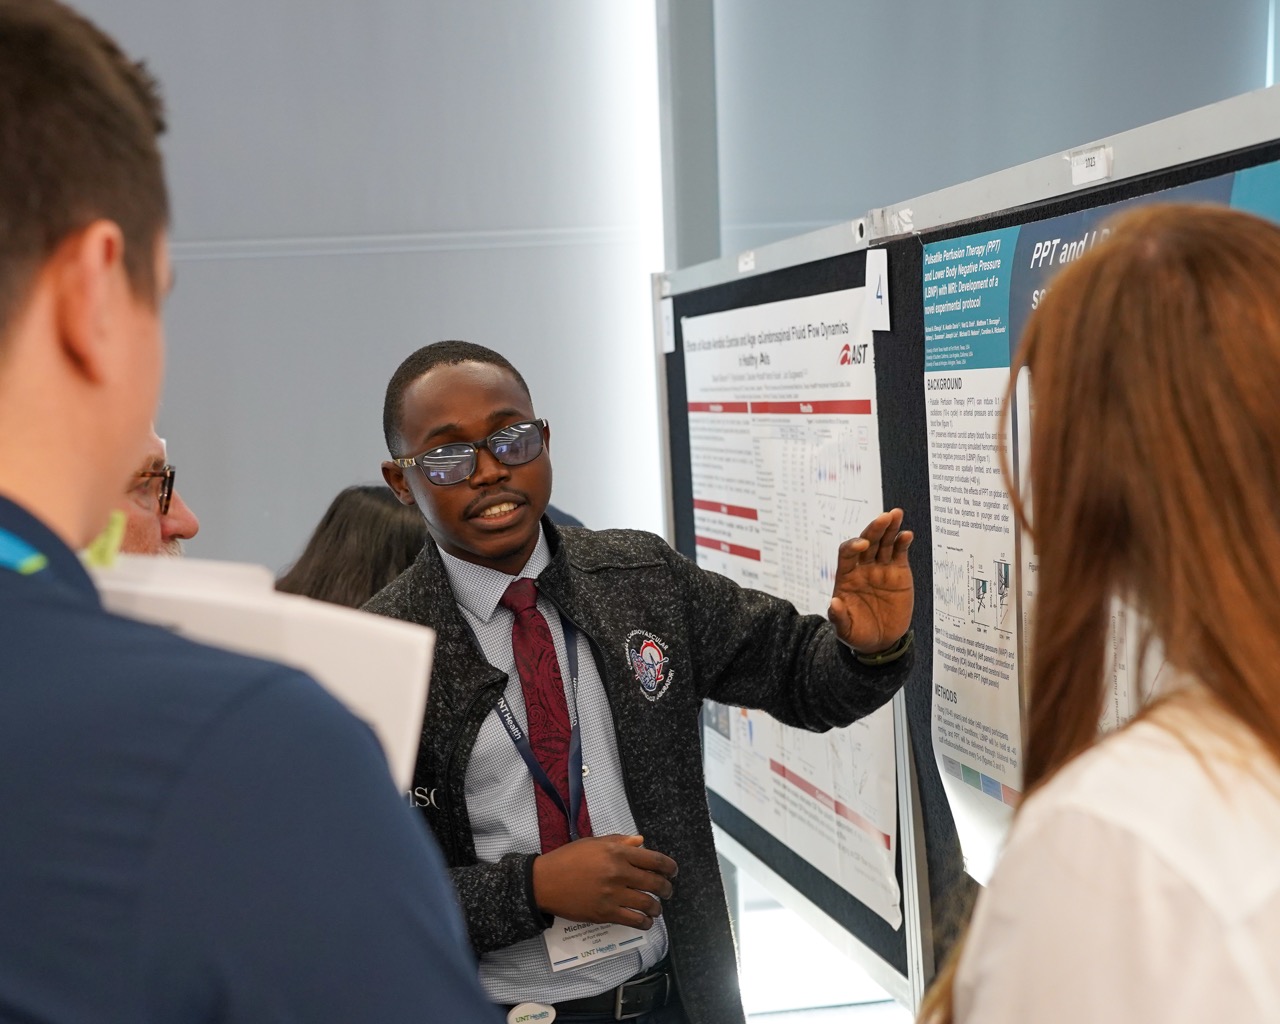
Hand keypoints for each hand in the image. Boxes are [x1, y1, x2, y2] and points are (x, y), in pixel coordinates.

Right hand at [532, 834, 676, 928]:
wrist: (545, 881)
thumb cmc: (568, 858)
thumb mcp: (594, 843)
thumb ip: (620, 841)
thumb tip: (641, 842)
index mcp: (617, 852)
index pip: (655, 860)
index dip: (670, 868)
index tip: (673, 872)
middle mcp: (619, 872)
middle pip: (655, 883)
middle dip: (666, 889)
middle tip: (667, 891)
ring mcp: (613, 895)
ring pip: (648, 904)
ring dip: (657, 908)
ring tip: (656, 908)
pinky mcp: (606, 913)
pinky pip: (634, 920)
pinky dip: (645, 923)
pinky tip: (646, 921)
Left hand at [828, 508, 913, 652]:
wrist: (880, 641)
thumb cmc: (858, 634)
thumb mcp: (845, 630)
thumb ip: (838, 618)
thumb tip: (833, 603)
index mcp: (846, 577)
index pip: (847, 554)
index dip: (853, 546)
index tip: (862, 546)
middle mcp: (863, 568)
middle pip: (867, 542)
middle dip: (874, 529)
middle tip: (884, 517)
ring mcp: (881, 568)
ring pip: (884, 543)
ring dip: (889, 528)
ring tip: (896, 514)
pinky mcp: (898, 572)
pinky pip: (900, 553)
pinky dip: (903, 543)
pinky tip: (906, 535)